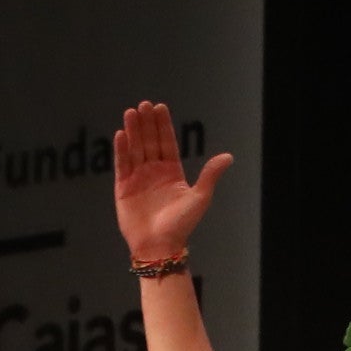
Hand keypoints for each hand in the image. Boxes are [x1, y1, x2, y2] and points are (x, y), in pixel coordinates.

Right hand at [109, 99, 230, 264]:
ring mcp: (138, 178)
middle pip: (150, 142)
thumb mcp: (200, 197)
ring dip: (133, 131)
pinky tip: (121, 134)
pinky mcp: (123, 187)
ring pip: (135, 149)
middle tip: (144, 105)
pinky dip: (121, 150)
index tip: (160, 108)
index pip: (167, 143)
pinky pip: (122, 164)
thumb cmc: (182, 225)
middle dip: (147, 123)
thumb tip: (229, 157)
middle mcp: (154, 172)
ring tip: (131, 112)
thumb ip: (210, 175)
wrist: (160, 246)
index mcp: (172, 173)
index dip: (163, 126)